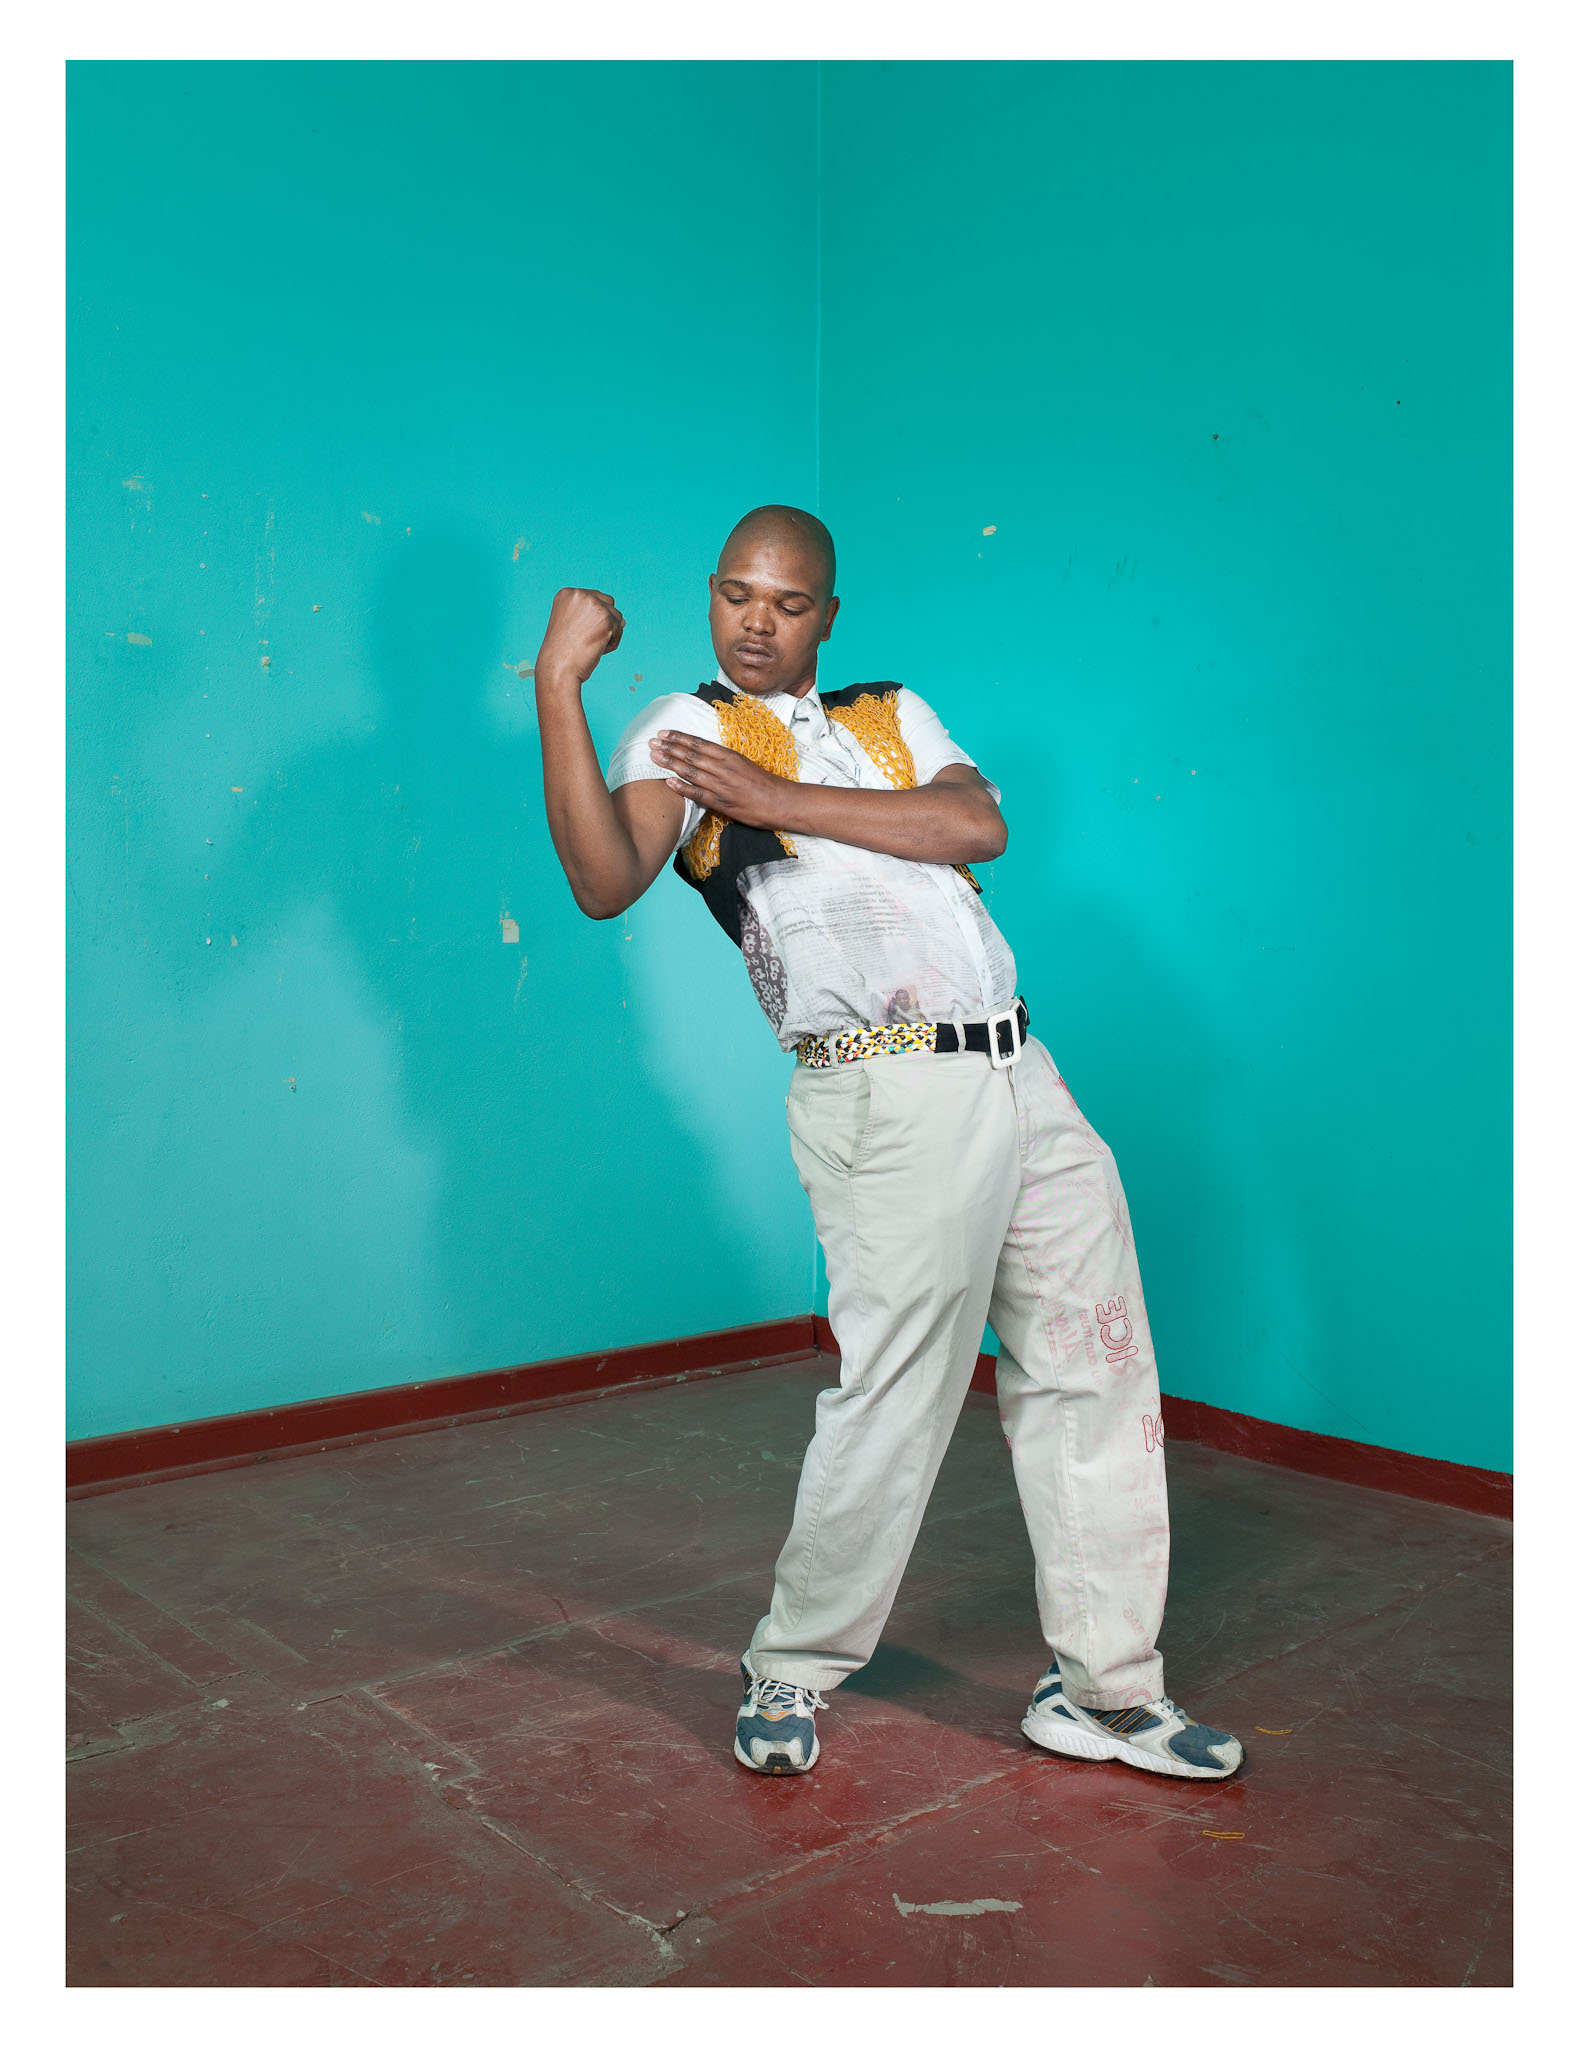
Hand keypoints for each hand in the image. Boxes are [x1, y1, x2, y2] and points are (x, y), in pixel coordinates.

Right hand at [534, 587, 624, 686]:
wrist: (557, 669)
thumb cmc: (562, 652)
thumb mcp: (572, 626)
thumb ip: (593, 616)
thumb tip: (623, 621)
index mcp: (567, 593)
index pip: (594, 598)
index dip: (592, 619)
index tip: (579, 633)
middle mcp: (580, 594)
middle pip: (608, 602)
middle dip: (604, 622)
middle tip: (586, 639)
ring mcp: (594, 605)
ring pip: (616, 616)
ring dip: (609, 633)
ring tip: (590, 645)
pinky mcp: (606, 619)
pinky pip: (620, 630)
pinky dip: (612, 643)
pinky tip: (596, 650)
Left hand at [647, 730, 793, 827]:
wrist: (781, 801)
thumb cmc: (764, 783)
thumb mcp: (744, 764)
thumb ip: (724, 760)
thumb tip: (705, 756)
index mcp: (729, 756)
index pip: (699, 743)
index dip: (679, 737)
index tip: (664, 733)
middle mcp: (723, 768)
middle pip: (691, 754)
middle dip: (669, 747)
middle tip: (651, 742)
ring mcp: (722, 785)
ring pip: (691, 771)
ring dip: (671, 763)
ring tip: (654, 757)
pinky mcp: (722, 802)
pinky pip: (698, 794)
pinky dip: (682, 788)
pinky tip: (668, 782)